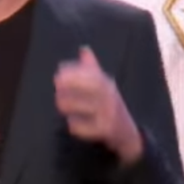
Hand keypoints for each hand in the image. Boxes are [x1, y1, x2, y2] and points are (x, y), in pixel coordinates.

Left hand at [55, 46, 142, 164]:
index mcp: (108, 85)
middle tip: (56, 87)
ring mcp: (110, 114)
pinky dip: (76, 125)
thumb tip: (84, 49)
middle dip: (74, 84)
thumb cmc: (109, 106)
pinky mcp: (106, 130)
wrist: (127, 133)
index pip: (94, 74)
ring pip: (89, 106)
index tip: (59, 71)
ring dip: (71, 104)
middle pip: (94, 86)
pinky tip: (71, 122)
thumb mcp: (104, 86)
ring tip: (60, 104)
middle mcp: (111, 97)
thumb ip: (92, 69)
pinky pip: (88, 127)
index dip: (76, 72)